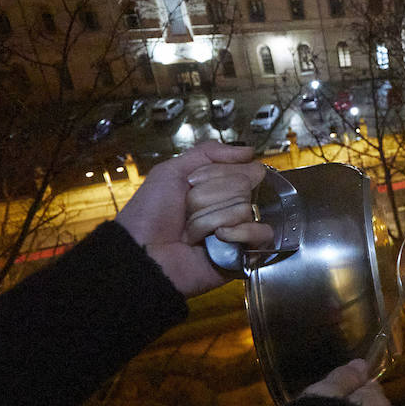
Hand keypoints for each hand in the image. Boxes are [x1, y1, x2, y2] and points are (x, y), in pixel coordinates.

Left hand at [115, 141, 271, 296]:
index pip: (243, 167)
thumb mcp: (171, 171)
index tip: (193, 183)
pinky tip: (218, 237)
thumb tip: (250, 151)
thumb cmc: (150, 213)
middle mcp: (231, 206)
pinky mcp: (244, 253)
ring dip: (212, 218)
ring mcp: (239, 230)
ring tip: (193, 232)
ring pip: (246, 208)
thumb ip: (208, 153)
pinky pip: (262, 234)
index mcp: (218, 186)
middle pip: (244, 186)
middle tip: (188, 210)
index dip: (216, 174)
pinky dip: (239, 232)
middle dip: (210, 196)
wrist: (142, 254)